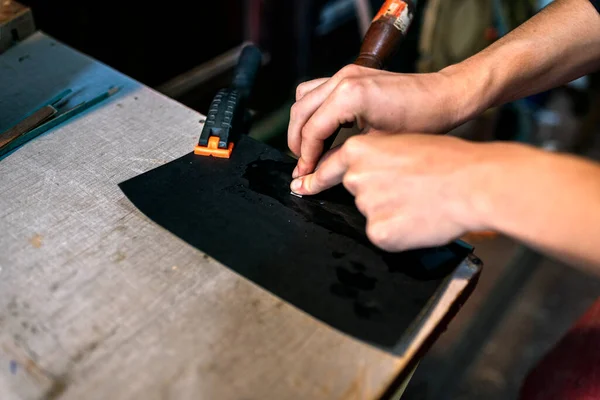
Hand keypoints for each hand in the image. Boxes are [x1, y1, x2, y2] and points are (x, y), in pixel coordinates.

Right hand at [288, 64, 471, 177]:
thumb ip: (340, 156)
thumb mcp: (377, 145)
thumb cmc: (420, 121)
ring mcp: (346, 73)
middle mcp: (343, 79)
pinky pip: (317, 89)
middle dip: (297, 141)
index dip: (305, 156)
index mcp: (349, 96)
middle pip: (301, 112)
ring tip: (306, 148)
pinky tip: (321, 128)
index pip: (312, 130)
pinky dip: (313, 109)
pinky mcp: (351, 74)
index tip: (304, 175)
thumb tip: (315, 171)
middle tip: (301, 166)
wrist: (443, 97)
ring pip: (304, 97)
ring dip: (302, 123)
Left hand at [289, 134, 488, 251]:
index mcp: (360, 151)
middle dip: (374, 192)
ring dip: (388, 211)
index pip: (328, 168)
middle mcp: (356, 178)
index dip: (314, 180)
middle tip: (406, 189)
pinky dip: (396, 231)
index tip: (300, 186)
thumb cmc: (447, 160)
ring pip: (370, 212)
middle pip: (355, 190)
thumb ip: (375, 158)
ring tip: (419, 201)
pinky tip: (417, 219)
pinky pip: (382, 234)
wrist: (474, 182)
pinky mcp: (378, 232)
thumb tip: (361, 173)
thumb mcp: (403, 143)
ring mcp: (366, 206)